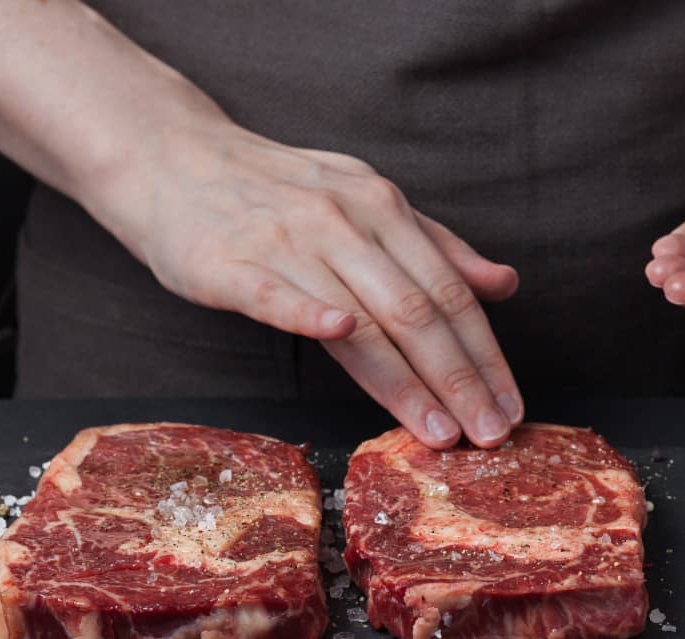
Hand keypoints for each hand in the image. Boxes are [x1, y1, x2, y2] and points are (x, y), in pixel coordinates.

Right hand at [104, 122, 523, 448]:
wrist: (174, 158)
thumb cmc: (278, 192)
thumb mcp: (365, 200)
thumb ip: (435, 245)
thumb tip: (503, 284)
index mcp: (382, 209)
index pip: (449, 292)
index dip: (485, 354)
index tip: (510, 407)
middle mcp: (343, 222)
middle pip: (415, 310)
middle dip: (460, 379)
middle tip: (489, 435)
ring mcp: (286, 240)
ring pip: (358, 316)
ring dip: (404, 378)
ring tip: (438, 430)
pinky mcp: (229, 261)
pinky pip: (274, 292)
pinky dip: (307, 310)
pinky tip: (338, 335)